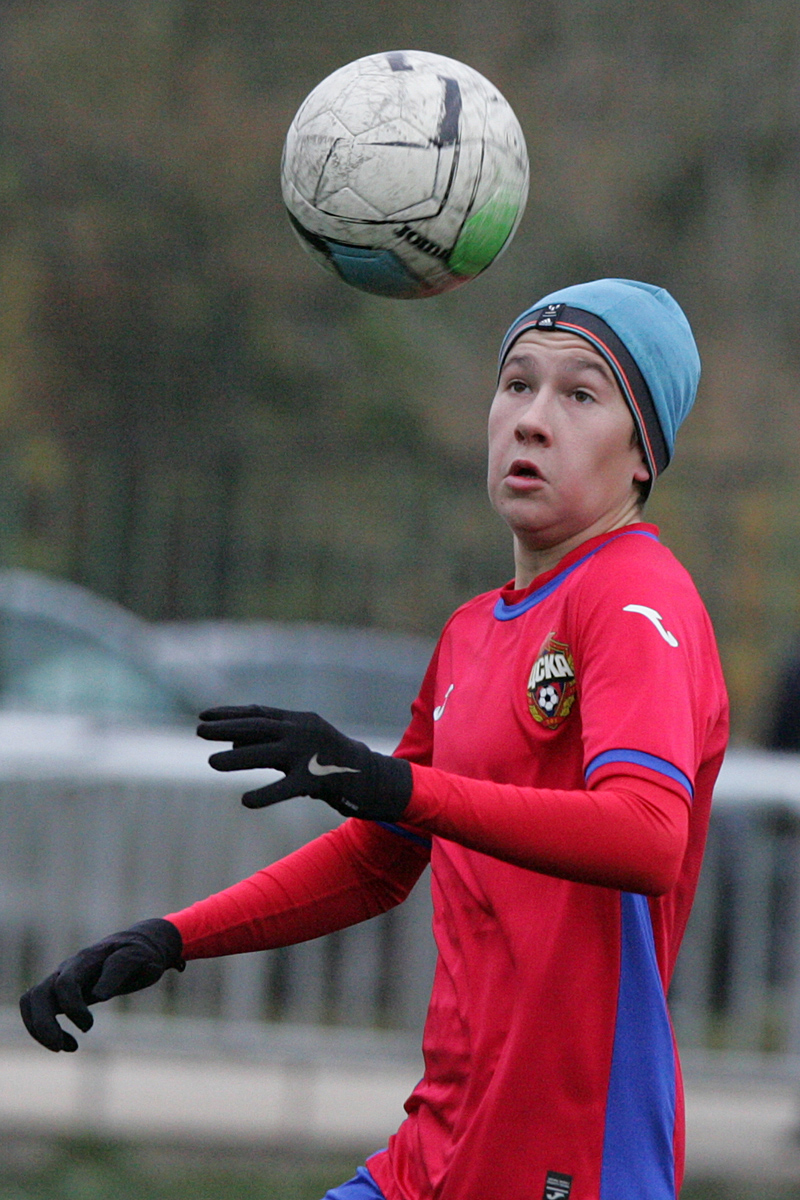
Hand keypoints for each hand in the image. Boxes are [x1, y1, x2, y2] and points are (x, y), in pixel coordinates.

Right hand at [19, 919, 183, 1051]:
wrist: (138, 944)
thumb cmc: (142, 954)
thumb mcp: (141, 959)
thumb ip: (120, 969)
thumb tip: (98, 995)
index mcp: (89, 959)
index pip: (67, 982)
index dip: (73, 1008)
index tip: (89, 1026)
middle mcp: (70, 967)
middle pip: (39, 993)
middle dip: (44, 1024)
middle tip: (62, 1047)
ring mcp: (62, 977)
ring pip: (32, 1000)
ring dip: (39, 1028)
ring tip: (65, 1047)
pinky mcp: (61, 989)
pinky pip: (36, 1007)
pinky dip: (44, 1029)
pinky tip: (70, 1044)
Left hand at [197, 705, 412, 818]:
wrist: (375, 778)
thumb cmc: (332, 763)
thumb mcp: (301, 748)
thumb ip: (270, 745)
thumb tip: (232, 746)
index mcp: (300, 720)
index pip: (258, 713)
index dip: (230, 714)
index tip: (204, 716)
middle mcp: (303, 732)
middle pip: (258, 727)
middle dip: (226, 728)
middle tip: (198, 732)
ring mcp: (310, 754)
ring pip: (267, 754)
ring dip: (237, 759)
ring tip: (212, 763)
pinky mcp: (318, 780)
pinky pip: (287, 788)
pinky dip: (265, 794)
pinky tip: (246, 801)